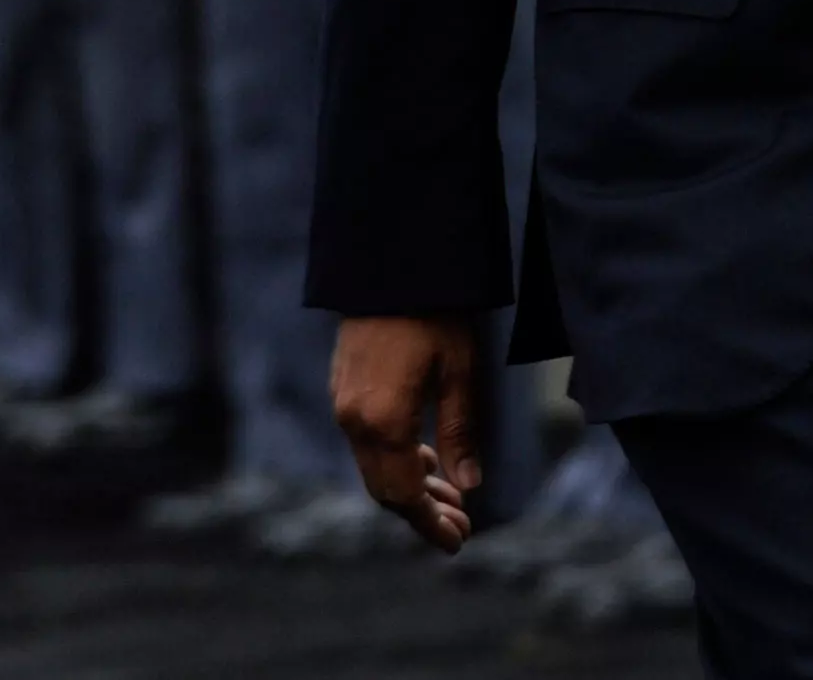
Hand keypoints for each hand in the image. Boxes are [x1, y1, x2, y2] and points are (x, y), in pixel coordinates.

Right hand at [329, 314, 482, 553]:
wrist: (390, 269)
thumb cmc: (434, 315)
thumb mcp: (460, 372)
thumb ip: (461, 431)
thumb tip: (468, 485)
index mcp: (381, 421)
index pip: (403, 493)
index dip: (430, 522)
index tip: (457, 542)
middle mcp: (353, 421)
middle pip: (385, 488)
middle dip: (423, 513)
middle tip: (462, 527)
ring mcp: (344, 407)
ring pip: (376, 468)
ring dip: (412, 489)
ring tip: (454, 500)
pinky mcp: (345, 393)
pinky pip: (369, 445)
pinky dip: (399, 463)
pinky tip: (428, 464)